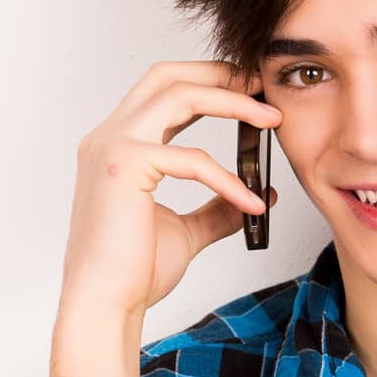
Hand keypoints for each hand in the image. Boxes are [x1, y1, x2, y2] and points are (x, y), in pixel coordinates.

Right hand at [58, 60, 281, 320]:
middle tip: (260, 82)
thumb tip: (258, 196)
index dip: (206, 83)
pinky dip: (228, 179)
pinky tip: (252, 202)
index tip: (247, 89)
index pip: (161, 93)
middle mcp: (109, 138)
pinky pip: (191, 159)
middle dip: (218, 72)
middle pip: (167, 75)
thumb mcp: (186, 232)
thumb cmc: (132, 273)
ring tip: (271, 117)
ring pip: (178, 96)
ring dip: (231, 101)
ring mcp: (113, 147)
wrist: (105, 305)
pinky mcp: (125, 167)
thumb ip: (216, 209)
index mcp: (117, 147)